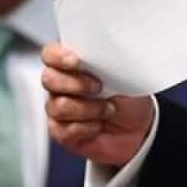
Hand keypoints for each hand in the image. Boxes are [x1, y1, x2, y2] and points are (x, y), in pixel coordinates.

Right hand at [42, 43, 154, 166]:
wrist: (138, 128)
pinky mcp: (61, 133)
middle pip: (48, 79)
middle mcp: (60, 86)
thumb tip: (103, 56)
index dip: (59, 57)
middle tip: (99, 88)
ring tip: (109, 109)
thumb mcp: (125, 76)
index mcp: (72, 65)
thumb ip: (108, 63)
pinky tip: (99, 125)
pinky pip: (64, 130)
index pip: (50, 54)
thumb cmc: (129, 98)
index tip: (79, 61)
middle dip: (76, 84)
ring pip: (58, 107)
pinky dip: (87, 128)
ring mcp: (58, 109)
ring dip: (89, 109)